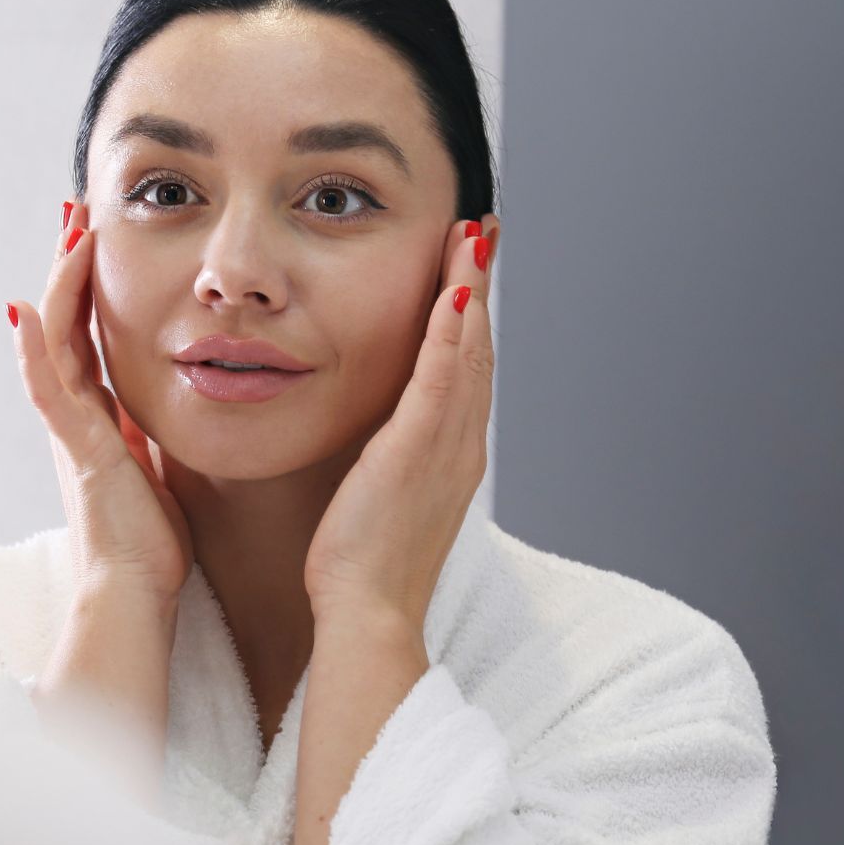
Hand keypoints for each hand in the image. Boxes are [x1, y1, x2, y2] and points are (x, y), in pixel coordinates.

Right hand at [7, 200, 192, 605]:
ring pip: (53, 341)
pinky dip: (33, 350)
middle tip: (77, 213)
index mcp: (97, 417)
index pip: (87, 333)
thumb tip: (164, 405)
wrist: (133, 591)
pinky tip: (26, 311)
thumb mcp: (157, 469)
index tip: (97, 238)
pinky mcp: (74, 449)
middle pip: (63, 322)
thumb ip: (149, 434)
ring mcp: (69, 429)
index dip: (89, 285)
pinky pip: (47, 390)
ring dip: (60, 285)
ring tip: (70, 234)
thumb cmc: (149, 543)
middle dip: (70, 266)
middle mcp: (75, 415)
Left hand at [302, 214, 498, 628]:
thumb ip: (380, 457)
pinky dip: (450, 333)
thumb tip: (367, 434)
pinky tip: (453, 291)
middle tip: (483, 230)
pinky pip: (440, 380)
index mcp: (449, 454)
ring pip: (467, 352)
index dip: (470, 314)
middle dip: (480, 285)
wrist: (369, 614)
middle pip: (477, 348)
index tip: (468, 266)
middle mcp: (460, 444)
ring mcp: (446, 447)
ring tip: (473, 237)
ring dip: (471, 290)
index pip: (464, 368)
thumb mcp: (375, 496)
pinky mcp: (418, 452)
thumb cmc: (360, 567)